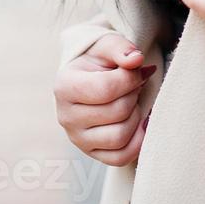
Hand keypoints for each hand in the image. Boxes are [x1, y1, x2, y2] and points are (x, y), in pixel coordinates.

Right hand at [53, 32, 155, 165]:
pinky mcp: (92, 153)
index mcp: (65, 86)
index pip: (106, 89)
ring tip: (132, 102)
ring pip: (119, 137)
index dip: (130, 79)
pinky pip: (121, 157)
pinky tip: (140, 122)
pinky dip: (137, 141)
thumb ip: (121, 48)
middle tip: (134, 86)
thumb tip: (136, 59)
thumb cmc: (99, 62)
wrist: (90, 78)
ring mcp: (77, 138)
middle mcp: (66, 116)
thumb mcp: (107, 45)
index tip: (136, 71)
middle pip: (116, 113)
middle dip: (134, 96)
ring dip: (136, 117)